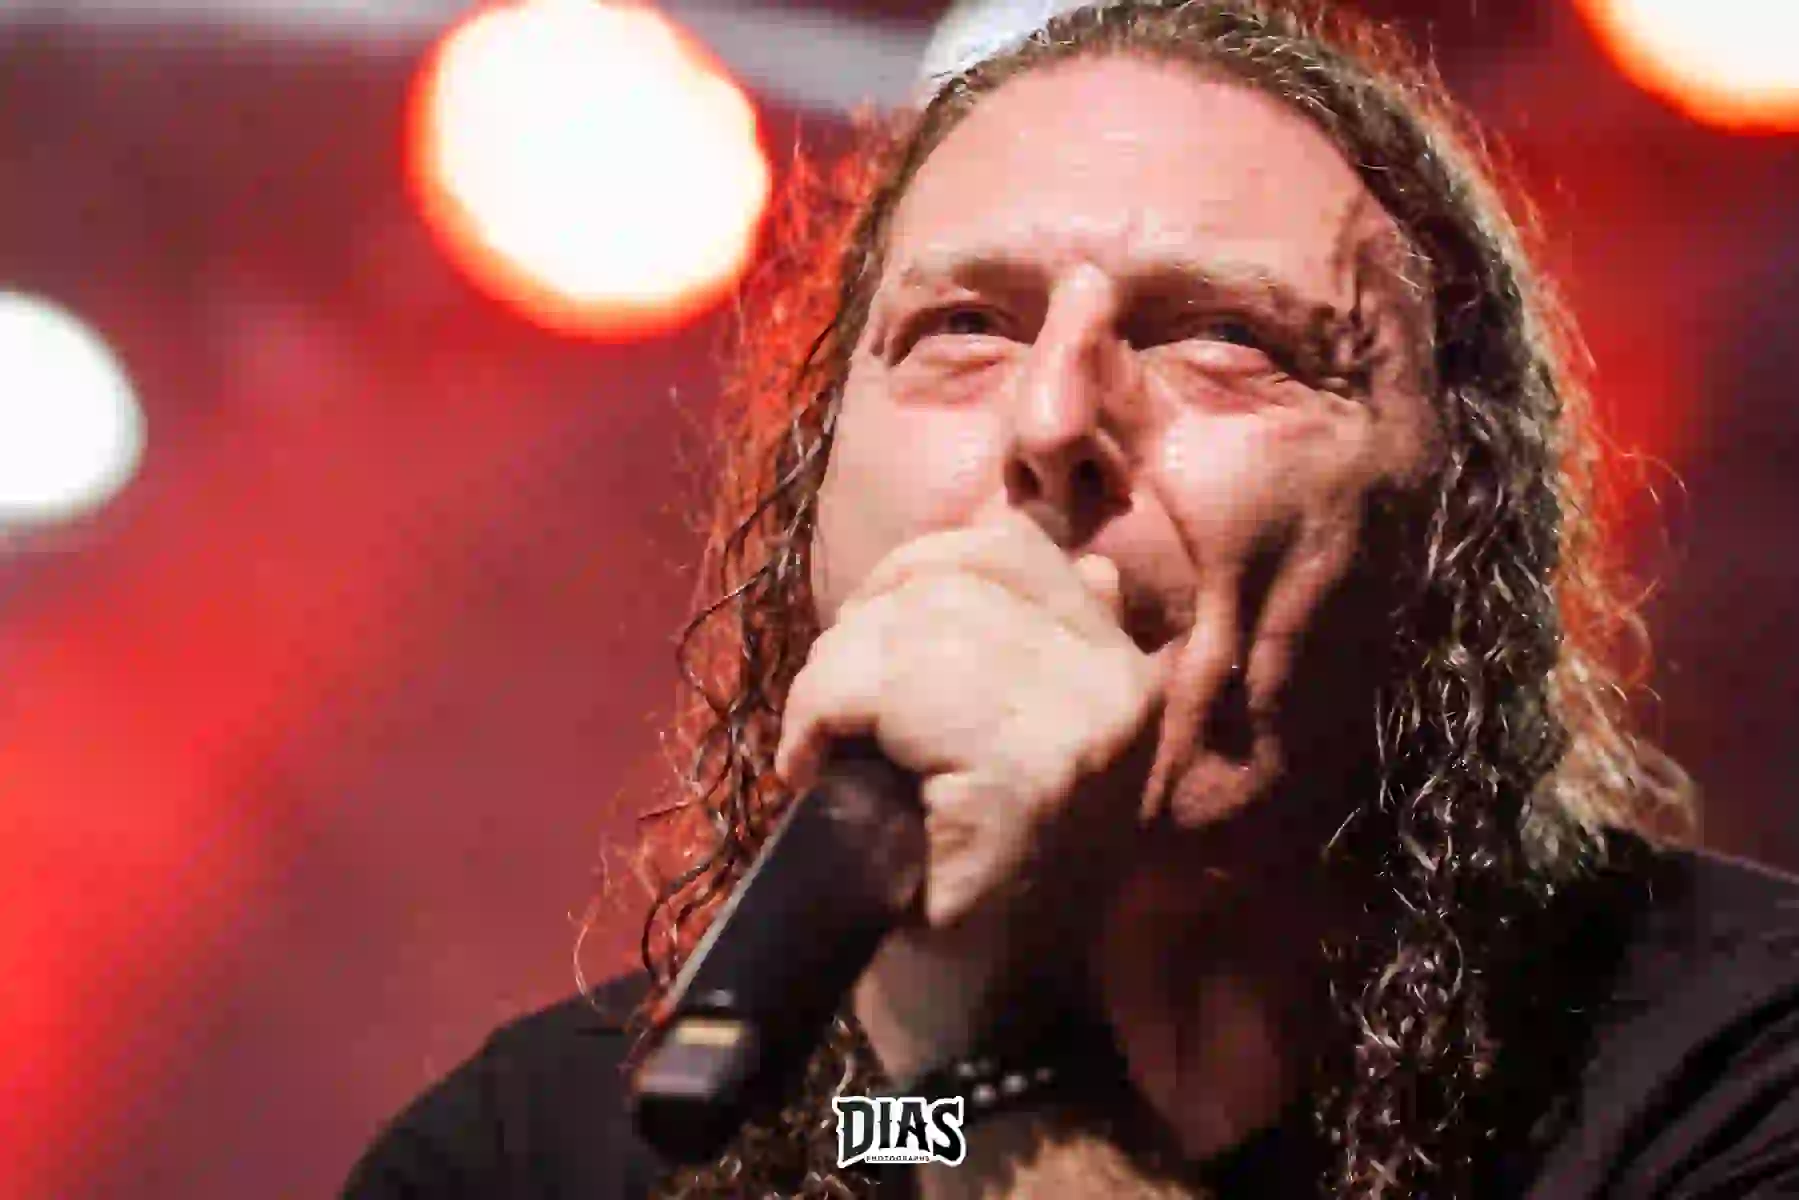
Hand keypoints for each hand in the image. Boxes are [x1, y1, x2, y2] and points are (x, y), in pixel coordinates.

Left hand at [775, 511, 1163, 1076]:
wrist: (998, 1038)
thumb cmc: (985, 893)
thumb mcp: (1036, 751)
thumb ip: (1045, 653)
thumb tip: (1069, 553)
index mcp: (1122, 668)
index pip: (1007, 545)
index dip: (910, 578)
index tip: (868, 658)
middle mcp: (1117, 684)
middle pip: (950, 574)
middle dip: (859, 632)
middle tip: (836, 719)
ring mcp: (1079, 729)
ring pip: (911, 623)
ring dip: (831, 680)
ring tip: (827, 750)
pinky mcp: (1023, 778)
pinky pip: (890, 687)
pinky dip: (823, 714)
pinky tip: (814, 767)